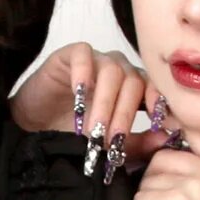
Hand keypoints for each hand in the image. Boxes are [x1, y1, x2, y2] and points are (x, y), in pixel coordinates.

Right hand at [9, 42, 152, 181]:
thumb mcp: (109, 145)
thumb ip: (137, 144)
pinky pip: (84, 54)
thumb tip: (166, 139)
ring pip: (112, 71)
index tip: (159, 124)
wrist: (33, 128)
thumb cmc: (72, 134)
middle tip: (113, 141)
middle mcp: (119, 72)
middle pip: (134, 82)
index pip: (155, 88)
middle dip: (124, 114)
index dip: (159, 103)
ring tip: (94, 128)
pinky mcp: (70, 55)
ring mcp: (96, 61)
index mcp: (133, 90)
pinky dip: (84, 72)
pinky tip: (79, 92)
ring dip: (105, 102)